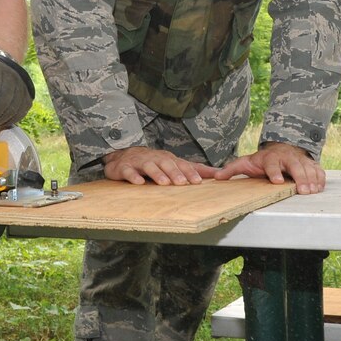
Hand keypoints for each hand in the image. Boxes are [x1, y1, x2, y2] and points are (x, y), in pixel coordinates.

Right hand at [102, 147, 218, 185]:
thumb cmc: (152, 162)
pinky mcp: (124, 167)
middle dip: (175, 172)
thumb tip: (218, 173)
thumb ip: (194, 169)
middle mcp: (155, 158)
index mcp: (168, 159)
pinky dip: (133, 176)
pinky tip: (139, 183)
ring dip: (157, 174)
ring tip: (164, 183)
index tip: (198, 182)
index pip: (181, 164)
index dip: (189, 172)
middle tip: (183, 183)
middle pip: (166, 163)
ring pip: (149, 166)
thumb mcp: (173, 165)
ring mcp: (139, 162)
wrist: (122, 157)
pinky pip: (128, 171)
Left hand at [215, 142, 325, 194]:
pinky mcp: (309, 164)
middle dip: (299, 177)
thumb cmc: (263, 159)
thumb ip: (232, 169)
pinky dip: (320, 178)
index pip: (272, 164)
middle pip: (295, 166)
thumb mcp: (247, 162)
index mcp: (270, 158)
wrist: (282, 147)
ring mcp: (299, 160)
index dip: (274, 172)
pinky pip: (317, 170)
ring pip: (307, 168)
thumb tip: (216, 177)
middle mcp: (286, 157)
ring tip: (311, 191)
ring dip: (311, 180)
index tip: (277, 181)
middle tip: (302, 190)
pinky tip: (319, 188)